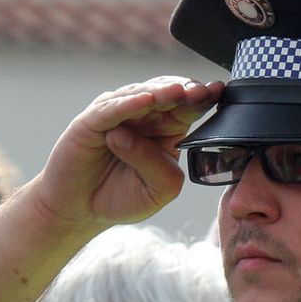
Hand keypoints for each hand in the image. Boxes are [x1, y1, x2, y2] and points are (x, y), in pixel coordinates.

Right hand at [33, 77, 219, 231]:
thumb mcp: (158, 191)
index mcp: (167, 129)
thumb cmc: (122, 197)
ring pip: (141, 95)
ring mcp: (116, 114)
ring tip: (178, 91)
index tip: (219, 91)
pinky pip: (111, 110)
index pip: (188, 109)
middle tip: (203, 91)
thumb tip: (133, 138)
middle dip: (187, 91)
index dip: (203, 99)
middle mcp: (143, 116)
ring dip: (161, 92)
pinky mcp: (91, 122)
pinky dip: (128, 104)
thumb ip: (159, 167)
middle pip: (168, 95)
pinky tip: (144, 100)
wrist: (81, 210)